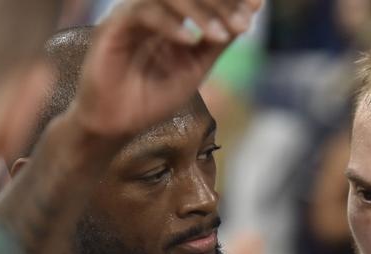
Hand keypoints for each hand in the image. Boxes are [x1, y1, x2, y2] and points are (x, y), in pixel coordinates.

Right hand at [70, 0, 261, 139]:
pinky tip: (190, 40)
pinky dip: (170, 24)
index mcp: (173, 17)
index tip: (256, 5)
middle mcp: (153, 10)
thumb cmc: (152, 97)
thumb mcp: (195, 68)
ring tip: (221, 34)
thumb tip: (251, 12)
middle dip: (220, 3)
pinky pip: (144, 13)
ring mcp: (132, 15)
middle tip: (243, 21)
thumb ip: (218, 41)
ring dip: (199, 12)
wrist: (117, 124)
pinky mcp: (113, 27)